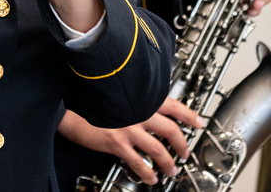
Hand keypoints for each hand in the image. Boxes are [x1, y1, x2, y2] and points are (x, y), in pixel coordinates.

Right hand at [58, 99, 204, 183]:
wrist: (71, 105)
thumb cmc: (93, 98)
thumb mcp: (119, 94)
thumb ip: (136, 100)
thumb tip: (150, 107)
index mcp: (141, 98)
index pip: (173, 105)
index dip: (189, 115)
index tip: (199, 122)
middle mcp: (138, 112)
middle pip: (171, 130)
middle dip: (182, 144)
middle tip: (186, 152)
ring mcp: (128, 128)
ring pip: (158, 149)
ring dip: (168, 162)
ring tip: (172, 170)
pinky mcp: (117, 143)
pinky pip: (139, 162)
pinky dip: (148, 173)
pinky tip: (151, 177)